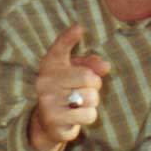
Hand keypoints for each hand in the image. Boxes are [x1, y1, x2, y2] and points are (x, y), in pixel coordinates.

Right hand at [28, 24, 110, 150]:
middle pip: (89, 78)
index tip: (79, 28)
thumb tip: (105, 66)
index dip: (70, 37)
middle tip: (85, 90)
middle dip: (95, 86)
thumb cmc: (67, 90)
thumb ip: (92, 65)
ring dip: (92, 103)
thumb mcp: (78, 73)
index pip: (60, 47)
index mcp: (51, 64)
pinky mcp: (54, 120)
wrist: (48, 122)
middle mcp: (45, 81)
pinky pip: (89, 115)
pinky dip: (88, 116)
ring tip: (79, 104)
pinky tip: (76, 116)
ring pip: (91, 98)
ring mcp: (47, 101)